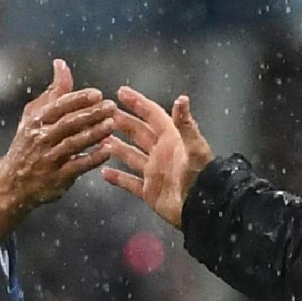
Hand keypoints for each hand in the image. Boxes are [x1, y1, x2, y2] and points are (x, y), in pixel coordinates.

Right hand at [0, 59, 114, 213]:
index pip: (59, 106)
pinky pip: (77, 166)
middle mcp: (41, 138)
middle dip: (91, 114)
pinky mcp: (57, 178)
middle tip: (111, 107)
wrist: (13, 182)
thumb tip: (61, 64)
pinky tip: (108, 150)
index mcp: (37, 121)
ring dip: (94, 134)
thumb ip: (53, 91)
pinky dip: (93, 158)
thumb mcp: (35, 116)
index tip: (98, 94)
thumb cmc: (29, 143)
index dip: (79, 99)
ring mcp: (49, 159)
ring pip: (73, 144)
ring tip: (112, 125)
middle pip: (68, 124)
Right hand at [102, 86, 212, 228]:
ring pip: (131, 156)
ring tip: (100, 139)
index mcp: (172, 140)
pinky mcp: (149, 191)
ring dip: (117, 147)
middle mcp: (161, 153)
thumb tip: (181, 98)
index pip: (153, 116)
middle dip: (123, 122)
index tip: (121, 92)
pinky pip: (130, 183)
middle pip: (139, 133)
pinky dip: (118, 178)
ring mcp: (154, 173)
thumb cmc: (200, 176)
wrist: (201, 208)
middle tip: (105, 113)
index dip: (138, 103)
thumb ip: (186, 125)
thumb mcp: (194, 148)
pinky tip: (103, 172)